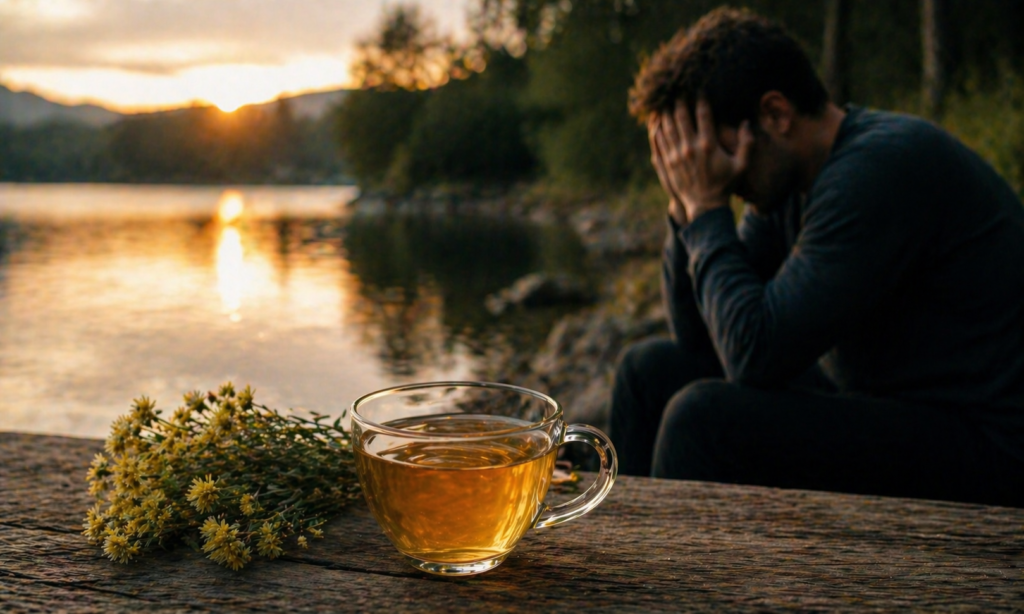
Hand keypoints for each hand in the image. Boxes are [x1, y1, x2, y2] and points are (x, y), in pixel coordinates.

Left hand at [648, 99, 753, 223]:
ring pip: (667, 127)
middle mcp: (690, 148)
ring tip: (665, 100)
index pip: (703, 114)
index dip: (701, 98)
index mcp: (709, 145)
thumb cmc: (725, 185)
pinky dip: (656, 129)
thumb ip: (747, 143)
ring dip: (666, 111)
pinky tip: (656, 120)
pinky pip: (659, 142)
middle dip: (680, 100)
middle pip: (681, 117)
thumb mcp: (741, 165)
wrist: (706, 206)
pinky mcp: (667, 164)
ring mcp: (676, 156)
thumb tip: (746, 123)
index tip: (699, 88)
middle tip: (678, 89)